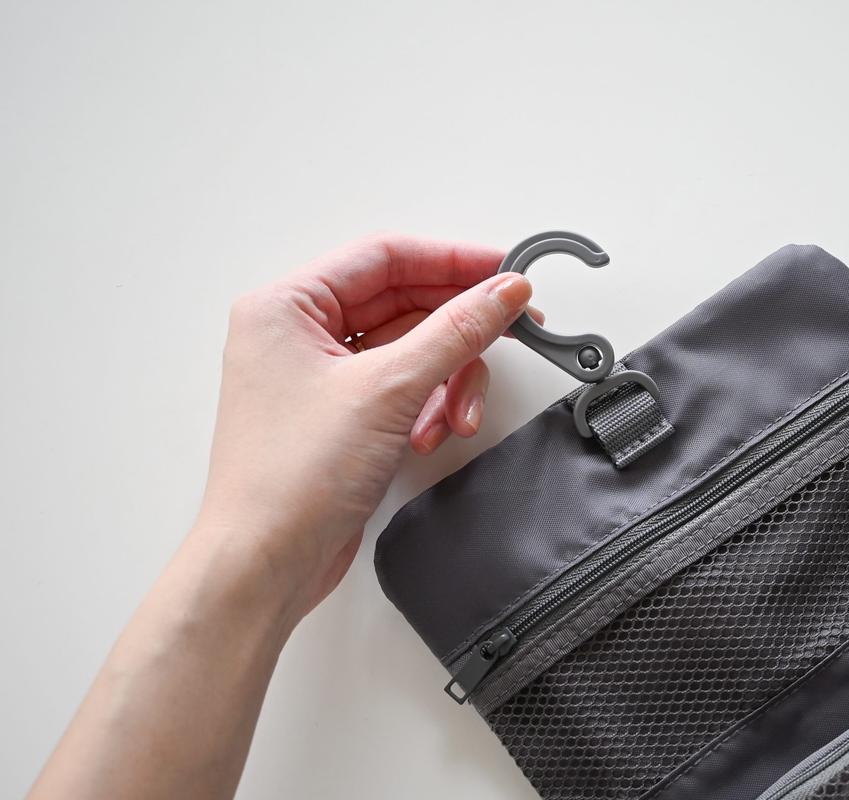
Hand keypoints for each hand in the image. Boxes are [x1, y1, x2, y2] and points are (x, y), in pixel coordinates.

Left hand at [196, 234, 534, 621]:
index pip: (384, 257)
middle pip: (402, 304)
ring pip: (410, 351)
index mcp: (286, 306)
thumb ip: (456, 331)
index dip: (452, 260)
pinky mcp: (341, 417)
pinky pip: (402, 389)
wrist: (265, 564)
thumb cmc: (292, 477)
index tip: (506, 271)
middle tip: (513, 329)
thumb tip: (503, 290)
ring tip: (458, 417)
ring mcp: (320, 378)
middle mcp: (298, 335)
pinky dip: (427, 407)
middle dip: (458, 331)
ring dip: (446, 381)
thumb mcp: (389, 389)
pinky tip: (429, 437)